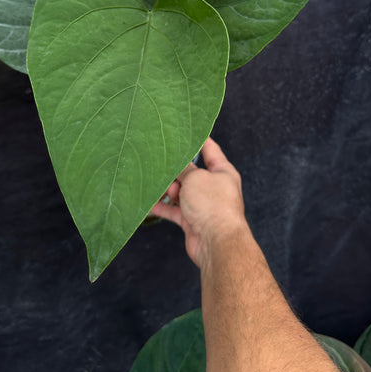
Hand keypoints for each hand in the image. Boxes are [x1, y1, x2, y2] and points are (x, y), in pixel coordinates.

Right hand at [150, 137, 247, 268]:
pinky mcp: (192, 220)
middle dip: (175, 169)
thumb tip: (175, 163)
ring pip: (181, 191)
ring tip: (154, 183)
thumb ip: (183, 169)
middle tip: (158, 160)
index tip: (184, 130)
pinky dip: (162, 207)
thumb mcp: (195, 178)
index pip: (210, 149)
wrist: (216, 242)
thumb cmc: (212, 205)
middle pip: (191, 172)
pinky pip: (174, 210)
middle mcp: (214, 187)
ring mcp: (203, 204)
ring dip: (168, 189)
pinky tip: (148, 203)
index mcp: (222, 171)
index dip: (198, 138)